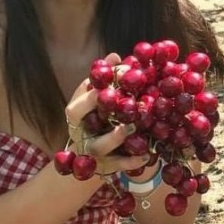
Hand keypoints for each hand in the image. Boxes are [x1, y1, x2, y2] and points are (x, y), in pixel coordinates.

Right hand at [64, 54, 148, 175]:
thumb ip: (106, 81)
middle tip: (112, 95)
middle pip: (79, 120)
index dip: (91, 89)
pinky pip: (118, 166)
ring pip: (98, 146)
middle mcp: (80, 132)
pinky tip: (145, 156)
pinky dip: (131, 162)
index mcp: (77, 114)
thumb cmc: (100, 122)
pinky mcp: (105, 168)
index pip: (77, 99)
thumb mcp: (100, 102)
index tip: (111, 73)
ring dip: (114, 136)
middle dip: (94, 105)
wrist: (92, 161)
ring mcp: (91, 152)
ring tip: (129, 127)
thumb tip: (115, 56)